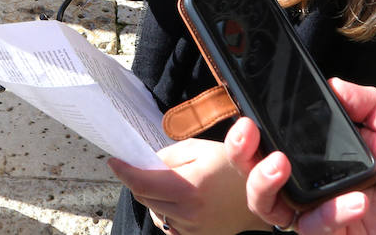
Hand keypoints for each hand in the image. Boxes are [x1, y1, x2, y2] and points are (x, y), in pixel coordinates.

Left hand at [109, 139, 258, 234]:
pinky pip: (167, 223)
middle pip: (143, 196)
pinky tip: (179, 200)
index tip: (115, 160)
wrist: (261, 198)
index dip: (124, 171)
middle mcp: (188, 213)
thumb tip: (145, 162)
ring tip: (171, 183)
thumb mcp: (200, 149)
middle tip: (144, 166)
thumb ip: (168, 157)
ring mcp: (192, 229)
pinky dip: (165, 209)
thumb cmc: (231, 168)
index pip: (141, 183)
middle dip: (137, 180)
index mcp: (189, 187)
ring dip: (153, 195)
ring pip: (154, 210)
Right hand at [224, 79, 375, 234]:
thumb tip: (333, 83)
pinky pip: (306, 226)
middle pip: (258, 165)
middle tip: (247, 132)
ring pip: (263, 200)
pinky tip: (357, 205)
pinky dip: (329, 213)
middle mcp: (319, 181)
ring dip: (261, 178)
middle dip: (240, 148)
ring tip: (278, 164)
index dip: (263, 120)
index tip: (255, 105)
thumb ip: (372, 103)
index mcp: (333, 152)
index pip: (285, 134)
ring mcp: (320, 212)